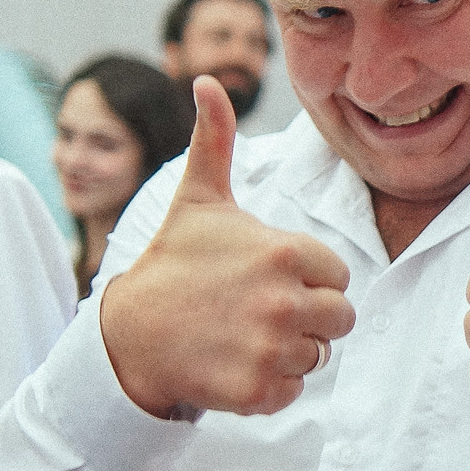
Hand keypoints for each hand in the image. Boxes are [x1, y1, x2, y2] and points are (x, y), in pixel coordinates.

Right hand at [98, 75, 353, 417]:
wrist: (130, 334)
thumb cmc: (174, 262)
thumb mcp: (199, 198)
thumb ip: (216, 140)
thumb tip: (206, 79)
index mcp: (285, 251)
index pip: (337, 275)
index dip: (308, 278)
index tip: (267, 278)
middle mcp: (285, 301)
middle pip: (340, 318)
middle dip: (308, 317)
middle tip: (260, 311)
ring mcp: (271, 349)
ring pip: (318, 356)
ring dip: (289, 351)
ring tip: (244, 335)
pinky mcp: (258, 391)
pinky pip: (294, 391)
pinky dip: (270, 385)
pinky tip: (236, 363)